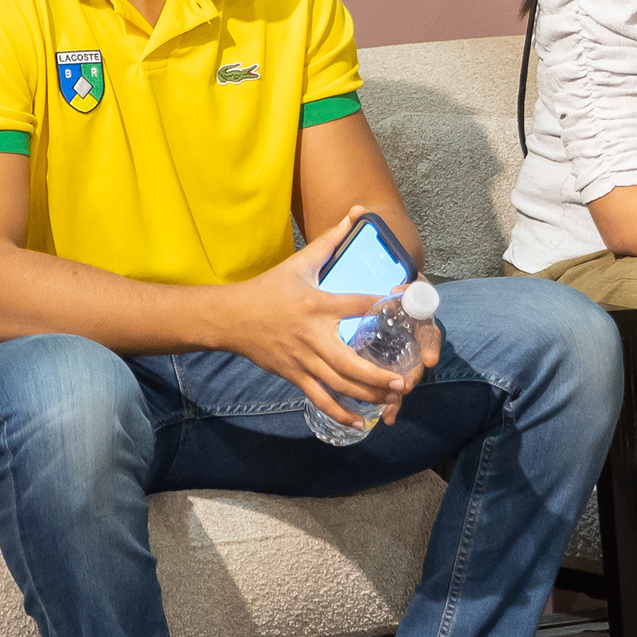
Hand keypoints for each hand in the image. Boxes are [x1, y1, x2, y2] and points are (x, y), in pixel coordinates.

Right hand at [222, 209, 410, 429]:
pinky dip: (340, 413)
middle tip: (403, 380)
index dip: (382, 305)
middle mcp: (312, 336)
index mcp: (318, 305)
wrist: (231, 318)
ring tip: (391, 398)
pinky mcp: (294, 375)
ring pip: (338, 385)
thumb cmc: (269, 289)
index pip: (357, 304)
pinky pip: (320, 398)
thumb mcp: (300, 263)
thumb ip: (330, 240)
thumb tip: (355, 213)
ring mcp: (302, 359)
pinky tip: (360, 423)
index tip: (405, 307)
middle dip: (378, 375)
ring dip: (366, 395)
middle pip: (350, 362)